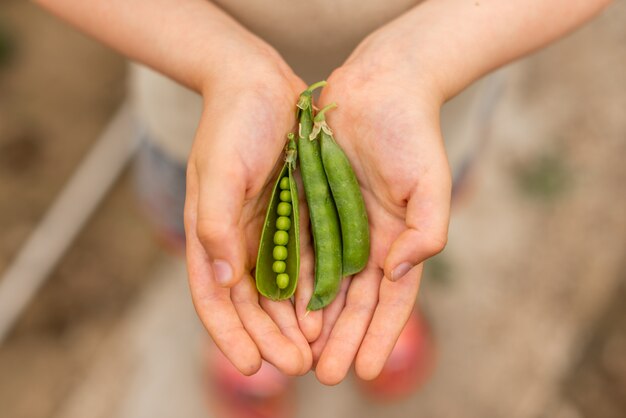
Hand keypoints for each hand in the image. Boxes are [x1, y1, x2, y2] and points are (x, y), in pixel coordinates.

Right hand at [184, 39, 321, 375]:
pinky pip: (302, 261)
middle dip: (271, 337)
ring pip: (278, 290)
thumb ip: (215, 227)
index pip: (215, 299)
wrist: (259, 83)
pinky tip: (327, 310)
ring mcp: (264, 231)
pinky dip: (311, 288)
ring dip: (293, 322)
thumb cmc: (233, 124)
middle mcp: (235, 241)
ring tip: (315, 350)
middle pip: (251, 304)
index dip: (231, 335)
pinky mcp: (291, 217)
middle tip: (298, 365)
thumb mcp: (220, 172)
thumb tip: (225, 282)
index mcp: (209, 236)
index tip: (254, 367)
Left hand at [310, 31, 451, 384]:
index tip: (365, 370)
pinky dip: (295, 280)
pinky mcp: (313, 207)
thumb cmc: (412, 133)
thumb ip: (427, 233)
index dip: (380, 336)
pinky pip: (302, 250)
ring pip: (326, 284)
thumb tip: (401, 273)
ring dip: (316, 320)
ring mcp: (340, 226)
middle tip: (326, 375)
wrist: (379, 86)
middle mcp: (370, 242)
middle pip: (355, 302)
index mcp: (401, 242)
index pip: (391, 301)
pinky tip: (283, 307)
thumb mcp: (430, 184)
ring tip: (301, 353)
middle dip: (343, 339)